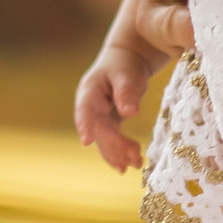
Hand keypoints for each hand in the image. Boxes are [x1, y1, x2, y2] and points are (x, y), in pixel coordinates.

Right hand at [76, 43, 159, 170]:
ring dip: (118, 154)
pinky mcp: (108, 123)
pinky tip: (133, 164)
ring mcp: (98, 116)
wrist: (127, 59)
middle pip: (99, 129)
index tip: (86, 142)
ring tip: (137, 164)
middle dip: (114, 146)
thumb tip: (129, 113)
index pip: (85, 109)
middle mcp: (90, 106)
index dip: (85, 125)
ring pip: (105, 139)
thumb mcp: (125, 74)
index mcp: (89, 90)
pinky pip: (112, 141)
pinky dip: (121, 152)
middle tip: (134, 159)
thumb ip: (126, 91)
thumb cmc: (124, 63)